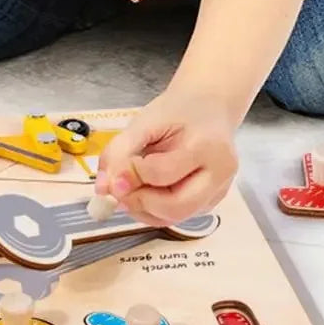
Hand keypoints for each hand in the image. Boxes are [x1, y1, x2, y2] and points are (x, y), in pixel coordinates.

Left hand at [95, 91, 237, 225]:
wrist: (209, 106)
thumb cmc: (178, 111)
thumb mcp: (145, 120)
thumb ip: (120, 151)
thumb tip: (103, 188)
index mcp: (208, 146)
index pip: (163, 173)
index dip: (132, 177)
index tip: (112, 175)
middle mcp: (220, 174)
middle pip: (176, 206)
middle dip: (139, 202)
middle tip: (117, 192)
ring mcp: (218, 191)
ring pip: (176, 218)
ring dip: (143, 210)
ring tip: (126, 190)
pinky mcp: (211, 202)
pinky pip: (178, 216)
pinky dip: (153, 210)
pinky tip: (142, 192)